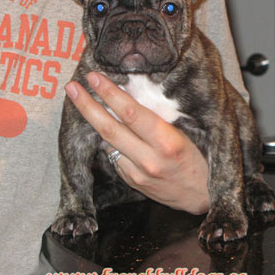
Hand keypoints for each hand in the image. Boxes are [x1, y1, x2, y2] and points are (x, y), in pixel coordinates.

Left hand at [64, 72, 209, 214]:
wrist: (203, 196)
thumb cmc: (201, 158)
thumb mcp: (187, 133)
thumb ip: (160, 118)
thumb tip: (130, 96)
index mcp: (167, 142)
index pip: (131, 113)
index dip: (110, 93)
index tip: (94, 77)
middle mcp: (149, 160)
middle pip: (109, 128)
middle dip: (87, 105)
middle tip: (71, 87)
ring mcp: (137, 174)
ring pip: (108, 142)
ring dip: (93, 121)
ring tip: (82, 101)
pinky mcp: (131, 182)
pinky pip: (114, 156)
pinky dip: (109, 141)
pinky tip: (109, 130)